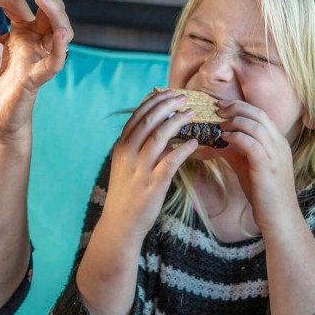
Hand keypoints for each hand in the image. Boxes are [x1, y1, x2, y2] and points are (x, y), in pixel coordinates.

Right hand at [101, 90, 198, 241]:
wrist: (120, 222)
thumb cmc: (127, 192)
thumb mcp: (125, 165)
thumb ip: (138, 146)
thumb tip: (159, 127)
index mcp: (121, 146)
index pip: (137, 116)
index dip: (154, 101)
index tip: (168, 92)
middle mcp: (128, 153)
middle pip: (150, 120)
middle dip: (168, 105)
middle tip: (184, 97)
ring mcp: (141, 168)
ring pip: (161, 135)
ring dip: (178, 121)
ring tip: (192, 113)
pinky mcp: (154, 183)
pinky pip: (172, 160)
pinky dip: (184, 148)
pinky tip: (194, 142)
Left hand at [216, 100, 300, 232]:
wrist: (278, 215)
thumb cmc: (262, 191)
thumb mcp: (246, 165)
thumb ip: (234, 151)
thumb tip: (216, 139)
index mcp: (277, 141)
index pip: (259, 113)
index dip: (239, 106)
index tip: (221, 105)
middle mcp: (279, 144)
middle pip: (258, 114)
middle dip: (235, 108)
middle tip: (217, 108)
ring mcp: (275, 154)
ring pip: (255, 125)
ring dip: (234, 122)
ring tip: (219, 125)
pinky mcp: (268, 166)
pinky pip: (251, 143)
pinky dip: (236, 137)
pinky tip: (224, 138)